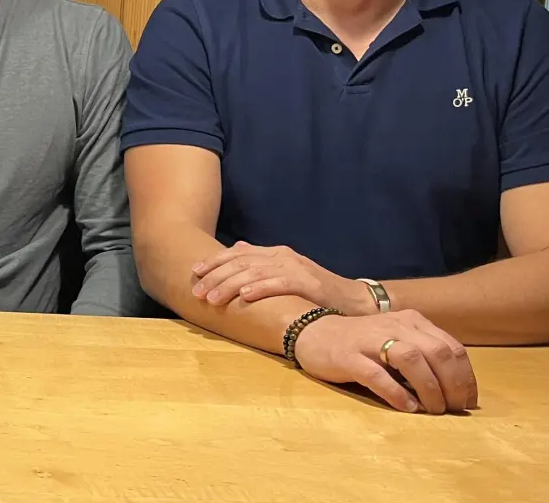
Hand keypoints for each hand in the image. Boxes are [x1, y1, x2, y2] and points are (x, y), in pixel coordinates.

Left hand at [191, 241, 372, 313]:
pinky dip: (260, 289)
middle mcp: (282, 256)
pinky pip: (279, 284)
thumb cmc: (316, 291)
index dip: (214, 262)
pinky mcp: (308, 283)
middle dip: (216, 276)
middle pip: (241, 263)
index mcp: (275, 253)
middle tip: (197, 291)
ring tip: (212, 298)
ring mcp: (295, 268)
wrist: (354, 300)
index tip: (194, 272)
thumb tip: (237, 248)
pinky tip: (245, 296)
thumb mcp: (287, 272)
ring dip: (230, 286)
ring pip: (255, 273)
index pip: (238, 254)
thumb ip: (263, 261)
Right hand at [292, 310, 477, 413]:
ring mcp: (370, 340)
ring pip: (411, 359)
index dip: (466, 377)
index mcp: (411, 321)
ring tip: (433, 410)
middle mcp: (394, 326)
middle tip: (454, 409)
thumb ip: (423, 353)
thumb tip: (455, 387)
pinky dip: (397, 393)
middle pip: (436, 352)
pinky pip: (378, 375)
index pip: (451, 347)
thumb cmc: (361, 342)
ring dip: (429, 388)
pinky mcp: (348, 357)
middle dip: (453, 384)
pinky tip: (408, 407)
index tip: (468, 401)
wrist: (313, 333)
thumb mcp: (397, 338)